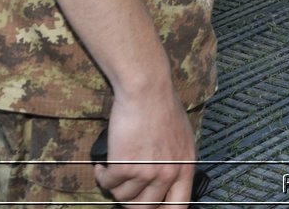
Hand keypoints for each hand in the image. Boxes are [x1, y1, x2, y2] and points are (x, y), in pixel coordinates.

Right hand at [94, 87, 197, 207]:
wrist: (147, 91)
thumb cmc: (163, 108)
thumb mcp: (182, 138)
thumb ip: (176, 161)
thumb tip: (165, 181)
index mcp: (185, 167)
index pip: (178, 206)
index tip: (149, 207)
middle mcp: (169, 173)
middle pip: (145, 207)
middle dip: (131, 200)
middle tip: (124, 187)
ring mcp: (147, 172)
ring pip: (123, 197)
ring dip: (115, 185)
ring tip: (115, 170)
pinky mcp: (125, 166)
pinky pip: (107, 183)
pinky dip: (102, 175)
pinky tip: (105, 164)